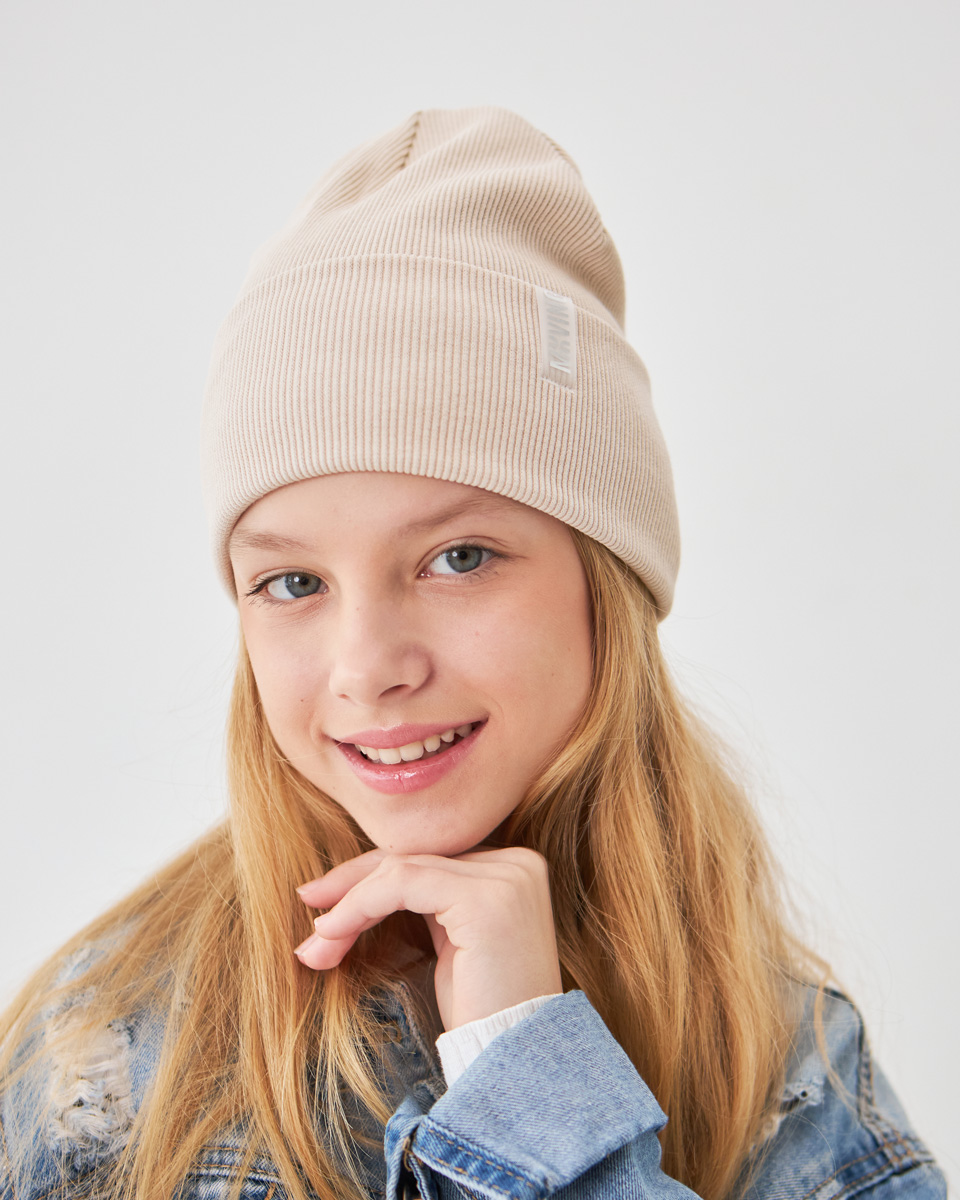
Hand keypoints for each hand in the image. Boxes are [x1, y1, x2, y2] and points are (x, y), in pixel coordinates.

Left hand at [294, 846, 562, 1029]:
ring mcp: (505, 877)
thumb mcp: (452, 940)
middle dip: (354, 882)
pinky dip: (360, 905)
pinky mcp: (484, 898)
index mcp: (514, 867)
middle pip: (416, 856)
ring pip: (402, 868)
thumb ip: (429, 898)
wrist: (512, 1060)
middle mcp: (517, 863)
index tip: (326, 898)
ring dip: (349, 901)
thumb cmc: (479, 1007)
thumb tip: (361, 878)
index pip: (431, 856)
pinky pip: (402, 884)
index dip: (374, 874)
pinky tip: (333, 931)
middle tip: (308, 901)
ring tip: (316, 940)